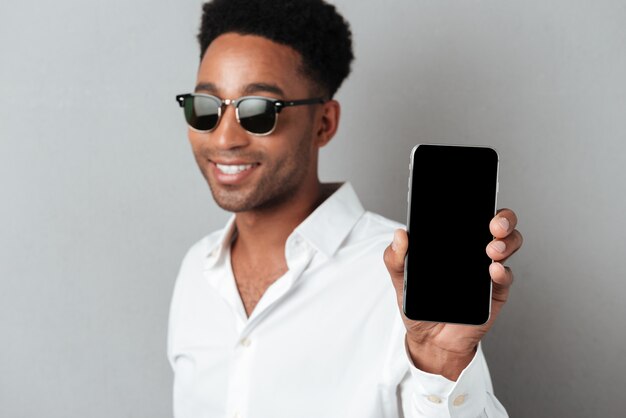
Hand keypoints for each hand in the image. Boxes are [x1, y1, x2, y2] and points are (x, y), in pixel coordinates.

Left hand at [383, 208, 522, 379]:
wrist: (430, 339)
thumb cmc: (419, 303)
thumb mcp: (400, 277)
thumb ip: (395, 257)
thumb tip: (400, 234)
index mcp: (455, 240)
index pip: (471, 213)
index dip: (478, 199)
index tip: (476, 194)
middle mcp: (476, 249)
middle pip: (500, 224)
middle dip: (503, 217)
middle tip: (493, 223)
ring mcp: (488, 269)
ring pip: (509, 245)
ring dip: (506, 242)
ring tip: (491, 249)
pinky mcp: (495, 291)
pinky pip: (505, 277)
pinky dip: (502, 271)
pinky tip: (493, 270)